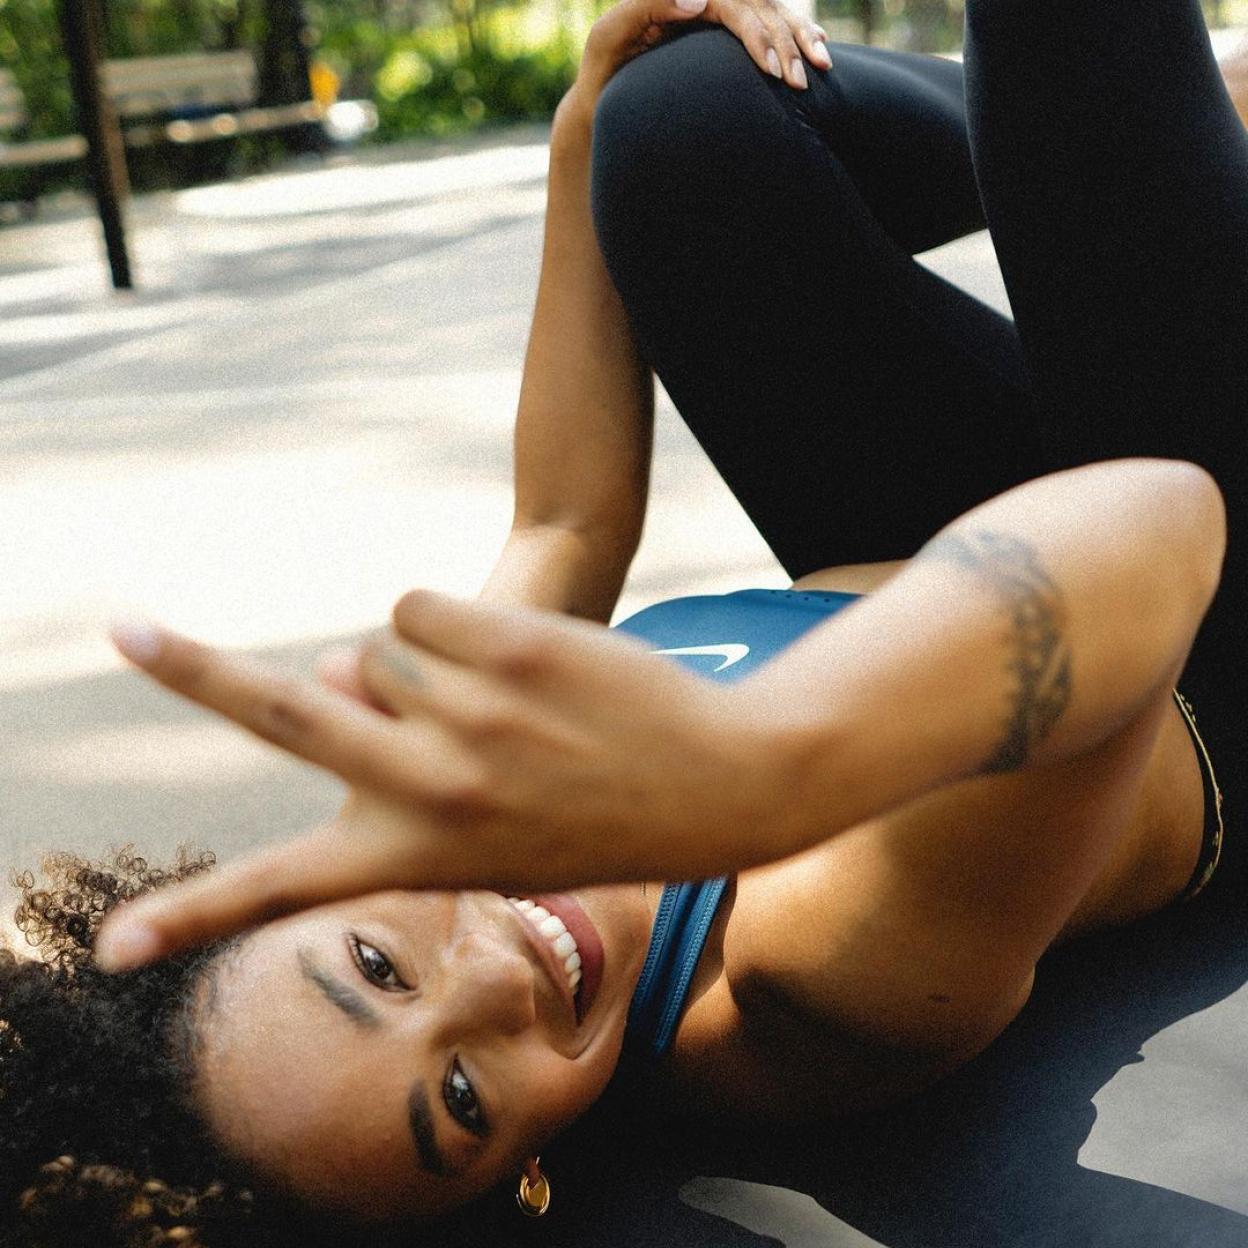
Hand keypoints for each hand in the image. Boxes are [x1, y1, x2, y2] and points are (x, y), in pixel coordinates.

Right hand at [96, 593, 810, 970]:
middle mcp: (427, 788)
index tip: (114, 953)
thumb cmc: (592, 813)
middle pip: (282, 711)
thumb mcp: (490, 836)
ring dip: (421, 663)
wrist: (723, 780)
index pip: (284, 890)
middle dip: (187, 670)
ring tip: (506, 702)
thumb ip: (398, 775)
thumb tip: (338, 668)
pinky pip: (421, 606)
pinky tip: (518, 659)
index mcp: (417, 852)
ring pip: (380, 649)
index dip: (191, 919)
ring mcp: (464, 715)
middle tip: (123, 630)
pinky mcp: (504, 647)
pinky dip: (451, 622)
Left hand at [565, 0, 831, 124]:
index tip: (771, 70)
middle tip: (801, 83)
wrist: (605, 90)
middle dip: (786, 43)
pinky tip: (819, 47)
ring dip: (800, 39)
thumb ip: (648, 7)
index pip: (732, 6)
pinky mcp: (726, 34)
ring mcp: (718, 14)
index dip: (756, 34)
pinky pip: (770, 26)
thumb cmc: (604, 66)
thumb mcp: (611, 36)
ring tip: (822, 65)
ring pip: (772, 15)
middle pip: (760, 9)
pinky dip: (796, 35)